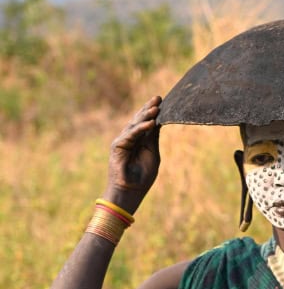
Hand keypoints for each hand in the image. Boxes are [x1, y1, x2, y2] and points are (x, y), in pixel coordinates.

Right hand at [107, 96, 161, 211]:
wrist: (131, 191)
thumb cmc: (142, 176)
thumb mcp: (152, 153)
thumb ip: (152, 138)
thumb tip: (158, 122)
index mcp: (139, 140)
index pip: (146, 122)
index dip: (152, 111)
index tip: (162, 100)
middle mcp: (129, 138)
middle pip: (139, 119)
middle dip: (148, 108)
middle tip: (158, 97)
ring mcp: (122, 141)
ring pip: (134, 125)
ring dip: (145, 115)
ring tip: (156, 107)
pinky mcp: (117, 146)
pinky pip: (130, 135)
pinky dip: (140, 129)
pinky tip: (150, 123)